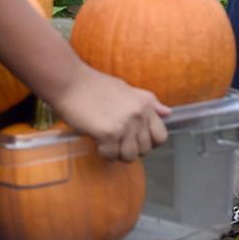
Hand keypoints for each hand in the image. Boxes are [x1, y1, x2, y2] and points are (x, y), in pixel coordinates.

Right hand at [49, 63, 169, 161]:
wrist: (70, 83)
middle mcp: (138, 115)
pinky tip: (97, 140)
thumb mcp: (127, 89)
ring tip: (107, 141)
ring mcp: (124, 125)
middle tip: (117, 140)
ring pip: (130, 156)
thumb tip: (168, 112)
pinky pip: (111, 156)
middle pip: (145, 150)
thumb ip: (148, 102)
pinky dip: (104, 152)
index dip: (149, 142)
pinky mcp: (108, 133)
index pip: (161, 136)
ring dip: (118, 153)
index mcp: (145, 104)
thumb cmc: (95, 86)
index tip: (136, 140)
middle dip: (131, 149)